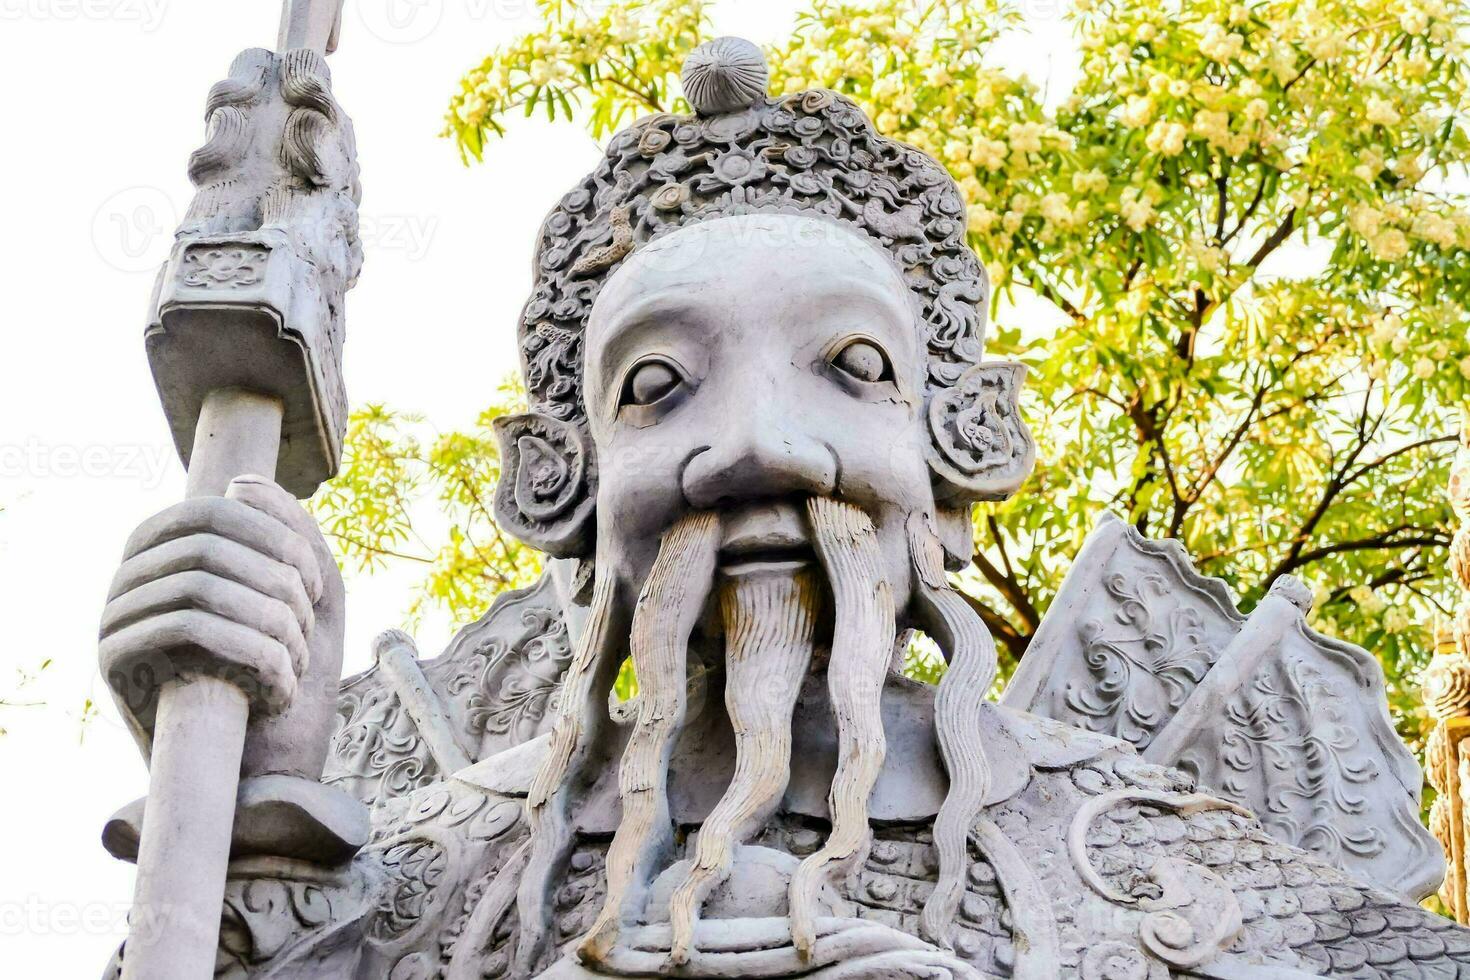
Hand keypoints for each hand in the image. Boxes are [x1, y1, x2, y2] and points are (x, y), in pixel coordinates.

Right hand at [100, 475, 337, 739]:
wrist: (263, 769)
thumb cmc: (285, 670)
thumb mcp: (307, 594)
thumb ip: (291, 531)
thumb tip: (241, 484)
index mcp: (174, 546)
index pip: (220, 509)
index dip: (279, 540)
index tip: (314, 590)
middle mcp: (135, 573)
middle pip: (212, 546)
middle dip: (279, 591)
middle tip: (308, 639)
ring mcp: (117, 615)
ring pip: (202, 587)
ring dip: (272, 630)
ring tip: (297, 669)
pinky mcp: (116, 661)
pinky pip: (187, 630)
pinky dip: (253, 659)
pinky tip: (276, 694)